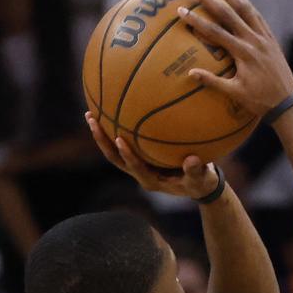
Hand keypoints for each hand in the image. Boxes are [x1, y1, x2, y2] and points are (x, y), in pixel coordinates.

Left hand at [84, 112, 221, 200]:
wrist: (199, 184)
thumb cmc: (201, 181)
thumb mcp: (202, 179)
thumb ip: (196, 171)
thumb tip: (193, 160)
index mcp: (152, 181)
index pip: (135, 168)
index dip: (127, 155)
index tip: (119, 139)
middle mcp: (140, 173)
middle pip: (115, 158)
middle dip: (102, 140)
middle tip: (92, 119)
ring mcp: (138, 165)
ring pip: (114, 151)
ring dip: (101, 134)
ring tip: (91, 113)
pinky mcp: (140, 157)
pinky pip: (123, 142)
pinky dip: (115, 127)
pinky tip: (111, 108)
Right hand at [180, 0, 292, 120]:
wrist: (287, 104)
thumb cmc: (260, 102)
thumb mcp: (236, 94)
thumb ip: (213, 82)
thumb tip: (190, 73)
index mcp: (243, 53)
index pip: (214, 31)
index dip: (196, 20)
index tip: (180, 11)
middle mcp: (253, 40)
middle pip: (227, 13)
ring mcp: (263, 38)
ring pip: (244, 9)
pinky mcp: (271, 39)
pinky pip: (258, 17)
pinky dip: (248, 5)